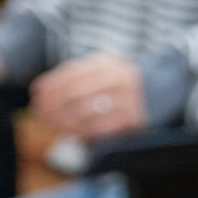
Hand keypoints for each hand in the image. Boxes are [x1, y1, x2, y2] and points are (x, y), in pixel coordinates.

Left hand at [30, 53, 145, 138]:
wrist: (160, 91)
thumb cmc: (121, 82)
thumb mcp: (104, 69)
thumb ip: (78, 75)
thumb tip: (45, 90)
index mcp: (108, 63)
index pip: (73, 73)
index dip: (52, 83)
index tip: (36, 93)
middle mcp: (119, 78)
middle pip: (76, 92)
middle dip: (53, 103)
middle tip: (38, 112)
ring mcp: (127, 99)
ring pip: (85, 111)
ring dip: (62, 120)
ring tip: (49, 124)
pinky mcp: (132, 119)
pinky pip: (100, 127)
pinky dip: (80, 131)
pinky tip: (68, 133)